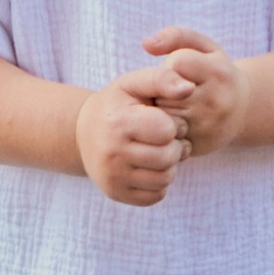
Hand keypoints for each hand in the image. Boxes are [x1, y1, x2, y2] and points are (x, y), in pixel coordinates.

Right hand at [76, 65, 191, 206]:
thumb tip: (189, 88)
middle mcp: (111, 153)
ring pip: (165, 179)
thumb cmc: (118, 104)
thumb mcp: (134, 84)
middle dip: (175, 147)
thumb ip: (163, 79)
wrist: (84, 132)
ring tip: (160, 151)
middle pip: (168, 158)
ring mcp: (112, 177)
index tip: (165, 120)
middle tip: (168, 139)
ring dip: (170, 165)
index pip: (167, 131)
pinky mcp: (116, 193)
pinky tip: (151, 167)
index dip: (174, 124)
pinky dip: (159, 182)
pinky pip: (156, 196)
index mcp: (118, 123)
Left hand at [143, 24, 247, 153]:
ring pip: (162, 114)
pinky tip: (172, 120)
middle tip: (172, 89)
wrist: (243, 111)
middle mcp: (216, 101)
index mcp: (218, 73)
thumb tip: (145, 44)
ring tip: (172, 103)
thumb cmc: (216, 72)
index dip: (171, 64)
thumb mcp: (204, 47)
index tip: (180, 69)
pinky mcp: (197, 145)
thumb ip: (175, 36)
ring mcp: (207, 127)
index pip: (176, 64)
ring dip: (159, 108)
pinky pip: (164, 135)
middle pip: (165, 91)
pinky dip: (162, 127)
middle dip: (162, 88)